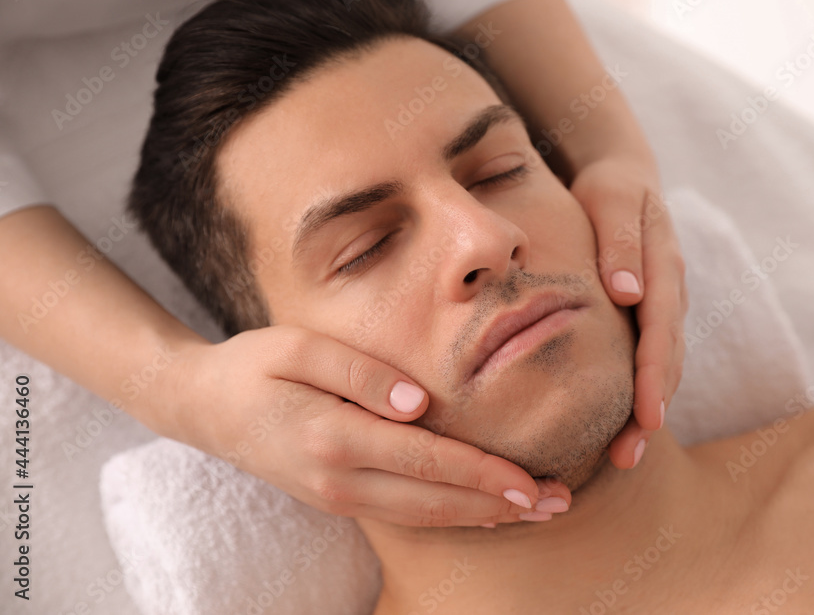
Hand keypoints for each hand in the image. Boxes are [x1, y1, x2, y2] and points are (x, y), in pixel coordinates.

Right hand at [159, 326, 571, 525]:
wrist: (202, 407)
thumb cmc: (254, 365)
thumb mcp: (300, 348)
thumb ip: (362, 373)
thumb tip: (420, 404)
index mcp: (335, 437)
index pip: (428, 461)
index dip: (484, 475)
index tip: (533, 483)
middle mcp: (341, 479)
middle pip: (436, 500)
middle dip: (501, 504)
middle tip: (559, 504)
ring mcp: (338, 497)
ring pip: (425, 517)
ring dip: (483, 516)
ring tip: (536, 511)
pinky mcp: (339, 499)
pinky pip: (406, 515)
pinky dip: (451, 515)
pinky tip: (482, 510)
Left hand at [568, 156, 688, 468]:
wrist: (623, 176)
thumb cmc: (610, 188)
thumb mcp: (612, 199)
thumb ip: (620, 243)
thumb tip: (627, 294)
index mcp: (663, 268)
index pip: (660, 331)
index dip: (654, 376)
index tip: (646, 416)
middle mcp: (669, 294)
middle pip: (667, 361)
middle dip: (651, 410)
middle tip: (627, 455)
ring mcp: (663, 306)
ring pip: (663, 367)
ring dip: (647, 411)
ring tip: (623, 454)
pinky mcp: (649, 314)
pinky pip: (649, 358)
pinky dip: (640, 392)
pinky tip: (619, 422)